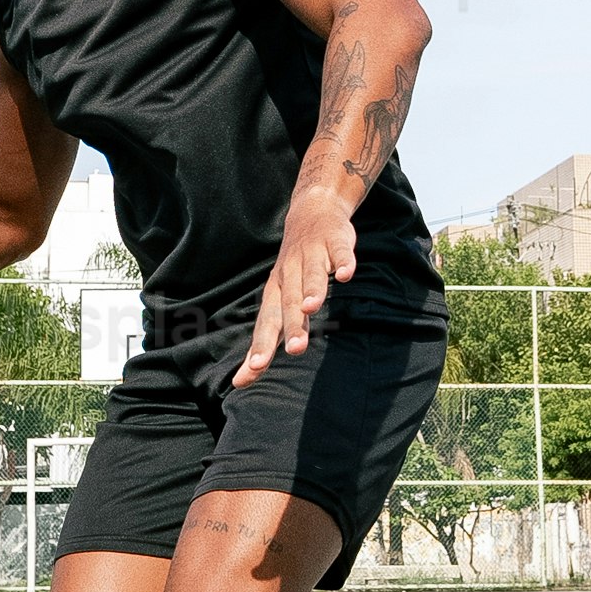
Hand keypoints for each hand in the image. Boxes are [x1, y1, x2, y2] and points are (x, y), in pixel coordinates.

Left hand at [232, 187, 359, 384]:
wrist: (312, 212)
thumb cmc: (293, 268)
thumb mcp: (278, 300)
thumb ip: (267, 338)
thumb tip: (243, 379)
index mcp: (276, 292)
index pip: (266, 324)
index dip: (261, 346)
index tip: (254, 370)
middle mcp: (290, 274)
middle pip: (290, 303)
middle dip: (292, 326)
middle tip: (295, 349)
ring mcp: (312, 256)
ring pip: (312, 276)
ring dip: (312, 291)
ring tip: (312, 308)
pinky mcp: (335, 242)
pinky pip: (340, 253)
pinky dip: (343, 263)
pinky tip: (346, 275)